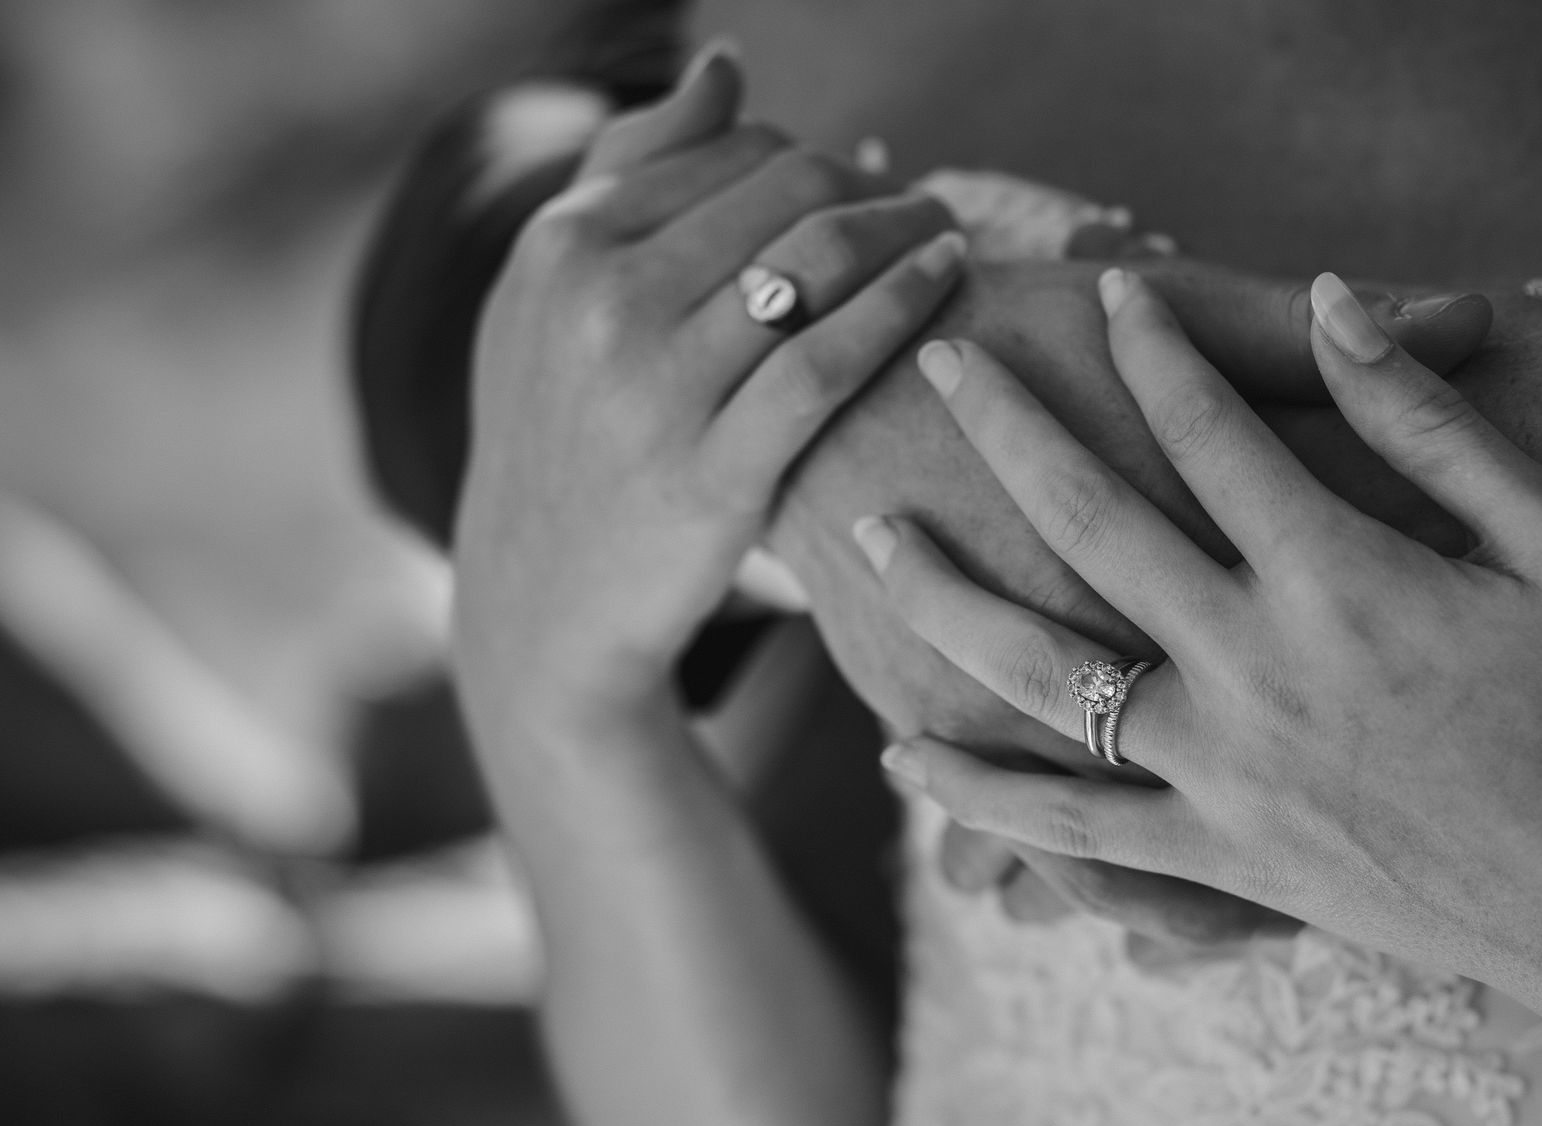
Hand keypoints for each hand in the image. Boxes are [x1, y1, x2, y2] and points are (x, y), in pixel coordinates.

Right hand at [451, 46, 964, 731]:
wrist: (544, 600)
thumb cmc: (566, 430)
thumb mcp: (556, 292)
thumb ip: (634, 167)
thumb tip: (727, 64)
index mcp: (562, 241)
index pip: (734, 149)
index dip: (820, 158)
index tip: (865, 187)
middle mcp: (600, 300)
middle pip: (788, 190)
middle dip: (876, 188)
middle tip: (925, 212)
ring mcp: (653, 388)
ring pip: (817, 260)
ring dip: (910, 229)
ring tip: (952, 238)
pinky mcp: (712, 473)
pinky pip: (830, 359)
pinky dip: (904, 303)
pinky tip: (951, 280)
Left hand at [860, 269, 1541, 1063]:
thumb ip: (1432, 420)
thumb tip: (1336, 299)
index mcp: (1339, 578)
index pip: (1208, 425)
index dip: (1153, 343)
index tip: (1105, 288)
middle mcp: (1253, 669)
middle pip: (1088, 521)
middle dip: (1005, 423)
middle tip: (936, 356)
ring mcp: (1222, 774)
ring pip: (1039, 675)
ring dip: (940, 594)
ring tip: (869, 534)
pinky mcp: (1218, 862)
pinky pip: (1072, 832)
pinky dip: (980, 799)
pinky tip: (905, 757)